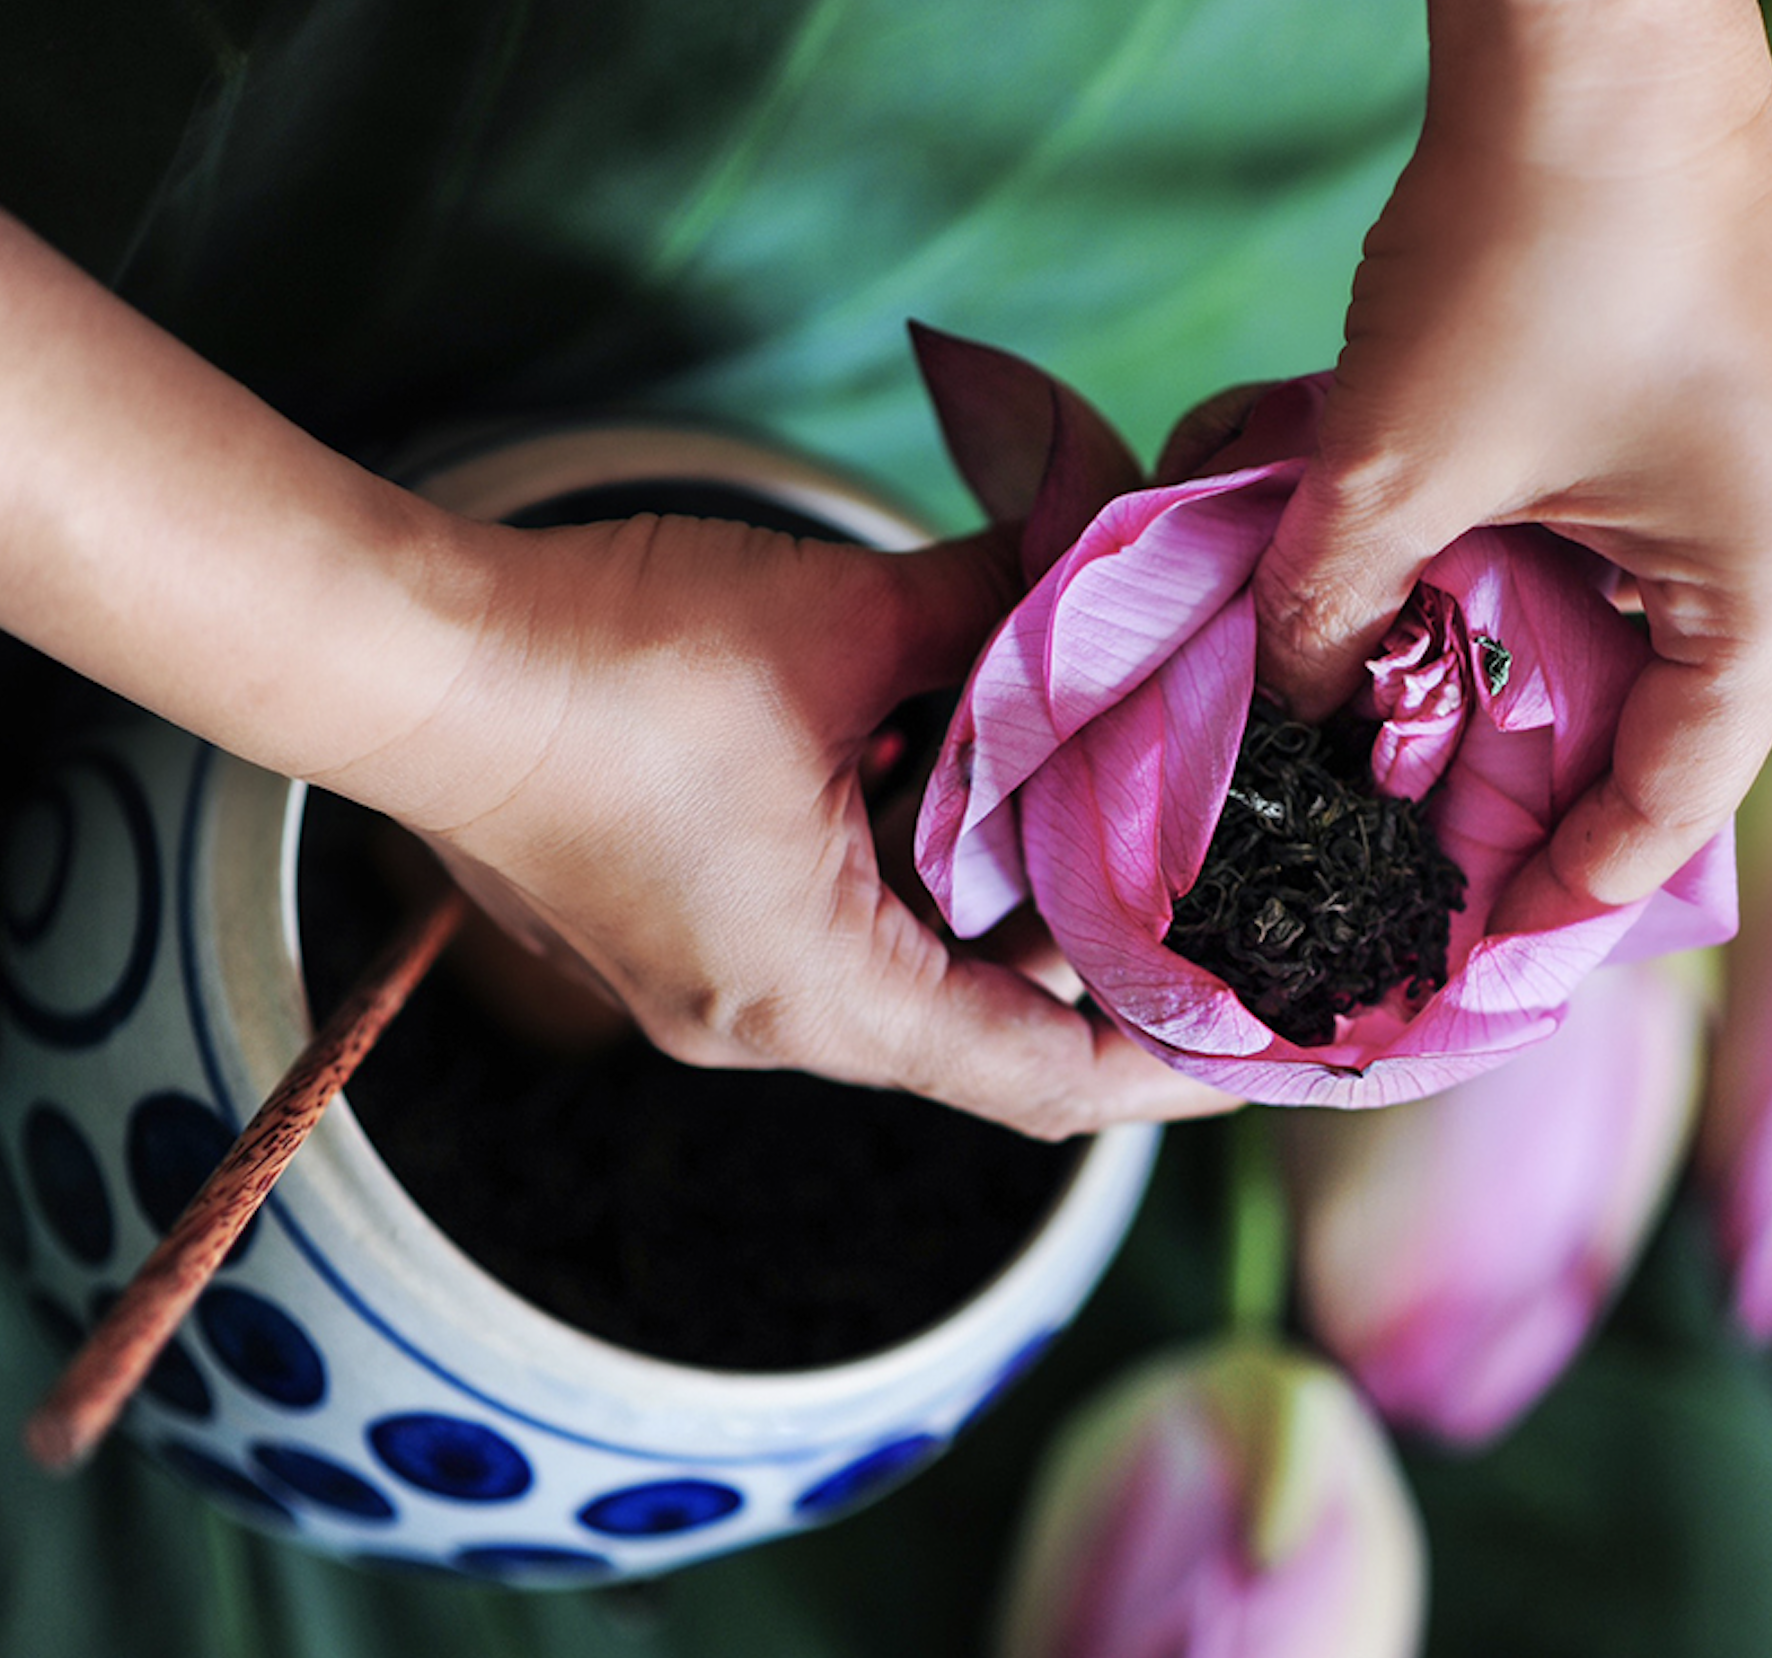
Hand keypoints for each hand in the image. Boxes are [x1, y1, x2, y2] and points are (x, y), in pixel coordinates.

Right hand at [313, 514, 1232, 1139]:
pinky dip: (915, 866)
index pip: (1045, 1078)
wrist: (401, 657)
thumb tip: (1090, 572)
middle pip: (987, 1028)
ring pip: (913, 969)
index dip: (1171, 1070)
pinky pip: (840, 927)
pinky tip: (957, 766)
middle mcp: (770, 1021)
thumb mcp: (836, 623)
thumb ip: (986, 611)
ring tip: (1097, 807)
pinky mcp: (681, 929)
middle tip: (1202, 881)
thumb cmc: (602, 660)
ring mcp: (715, 985)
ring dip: (999, 897)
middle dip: (1096, 955)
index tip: (1264, 1043)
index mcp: (820, 993)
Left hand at [1255, 0, 1771, 932]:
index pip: (1678, 788)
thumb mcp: (1398, 461)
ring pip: (1686, 623)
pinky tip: (1499, 596)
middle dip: (1558, 778)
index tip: (1484, 945)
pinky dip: (1596, 581)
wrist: (1602, 16)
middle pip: (1689, 710)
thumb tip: (1291, 713)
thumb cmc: (1522, 233)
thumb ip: (1333, 614)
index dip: (1571, 880)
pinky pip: (1696, 537)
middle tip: (1453, 853)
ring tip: (1456, 738)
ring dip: (1569, 671)